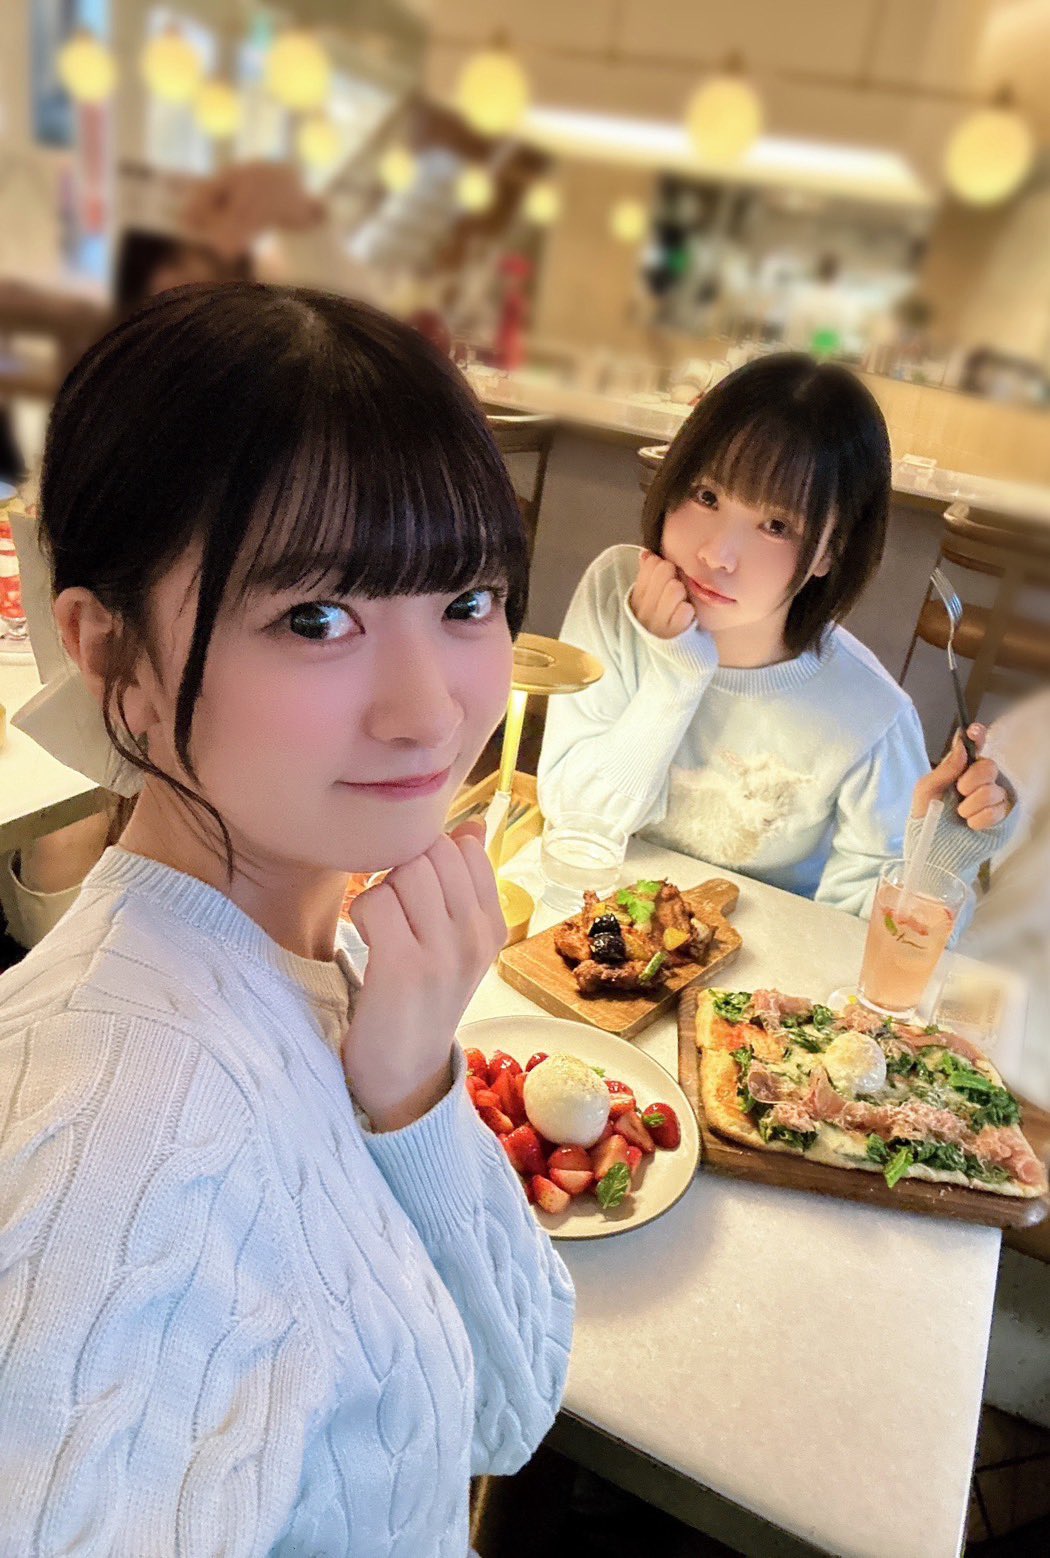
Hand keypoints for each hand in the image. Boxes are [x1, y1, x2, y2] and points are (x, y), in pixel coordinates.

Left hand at [343, 821, 505, 1130]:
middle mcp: (477, 935)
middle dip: (402, 869)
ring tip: (383, 929)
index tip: (416, 896)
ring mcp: (445, 952)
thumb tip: (474, 826)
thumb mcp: (455, 941)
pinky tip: (369, 943)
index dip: (429, 858)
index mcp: (493, 925)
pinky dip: (362, 915)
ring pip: (405, 870)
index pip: (466, 848)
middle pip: (433, 851)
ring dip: (381, 892)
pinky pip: (377, 901)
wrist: (404, 1074)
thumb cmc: (420, 999)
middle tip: (394, 913)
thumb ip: (465, 883)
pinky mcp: (406, 968)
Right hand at [630, 549, 695, 639]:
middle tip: (676, 593)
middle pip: (664, 571)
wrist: (673, 664)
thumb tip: (646, 555)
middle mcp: (642, 613)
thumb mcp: (650, 604)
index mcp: (635, 601)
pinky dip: (688, 611)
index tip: (665, 578)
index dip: (662, 567)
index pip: (650, 566)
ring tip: (680, 605)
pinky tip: (686, 619)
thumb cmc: (664, 628)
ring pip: (675, 588)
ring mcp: (657, 625)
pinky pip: (685, 609)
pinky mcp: (674, 636)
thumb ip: (647, 578)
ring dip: (682, 594)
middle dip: (673, 576)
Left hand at [911, 724, 1011, 831]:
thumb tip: (961, 746)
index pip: (974, 747)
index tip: (973, 732)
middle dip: (972, 780)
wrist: (933, 849)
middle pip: (989, 766)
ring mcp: (993, 797)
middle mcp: (980, 780)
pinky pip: (998, 809)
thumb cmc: (926, 819)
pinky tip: (970, 824)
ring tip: (960, 814)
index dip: (977, 736)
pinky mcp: (1002, 816)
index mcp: (960, 770)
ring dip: (971, 805)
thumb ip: (944, 769)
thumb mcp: (926, 791)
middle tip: (960, 792)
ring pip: (993, 790)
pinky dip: (979, 818)